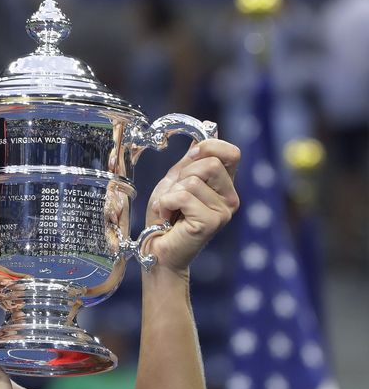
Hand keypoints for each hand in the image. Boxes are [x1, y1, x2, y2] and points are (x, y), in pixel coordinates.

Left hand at [144, 139, 240, 274]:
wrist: (156, 250)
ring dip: (171, 193)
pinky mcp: (212, 222)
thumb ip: (189, 162)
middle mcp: (230, 198)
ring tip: (170, 209)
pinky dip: (167, 203)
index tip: (190, 158)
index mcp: (224, 185)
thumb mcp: (175, 182)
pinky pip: (184, 196)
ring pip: (193, 180)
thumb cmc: (164, 218)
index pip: (231, 153)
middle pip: (210, 163)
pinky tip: (167, 217)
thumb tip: (202, 138)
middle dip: (182, 175)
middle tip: (174, 195)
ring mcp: (224, 211)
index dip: (209, 148)